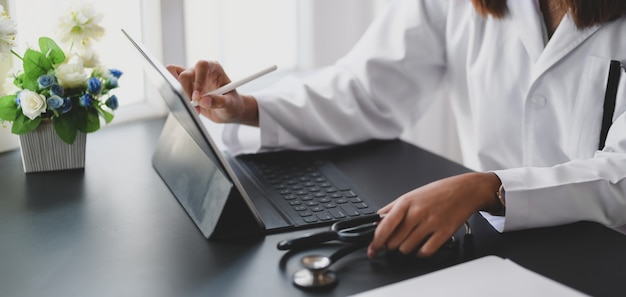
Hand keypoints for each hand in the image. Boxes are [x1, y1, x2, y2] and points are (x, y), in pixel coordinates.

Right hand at [166, 60, 258, 125]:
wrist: (228, 111)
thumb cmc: (232, 104)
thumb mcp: (230, 104)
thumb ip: (219, 101)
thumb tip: (204, 101)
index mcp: (214, 68)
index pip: (202, 66)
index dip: (198, 80)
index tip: (198, 97)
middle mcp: (201, 71)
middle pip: (185, 74)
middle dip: (187, 92)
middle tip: (195, 107)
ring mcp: (191, 78)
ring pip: (173, 75)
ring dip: (179, 93)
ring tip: (192, 106)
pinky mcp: (184, 86)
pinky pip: (172, 84)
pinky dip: (176, 96)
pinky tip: (186, 106)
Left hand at [367, 172, 501, 257]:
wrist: (464, 190)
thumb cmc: (437, 192)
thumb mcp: (411, 195)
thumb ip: (392, 209)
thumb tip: (376, 220)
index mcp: (406, 203)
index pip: (384, 226)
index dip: (375, 242)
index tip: (372, 250)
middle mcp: (417, 213)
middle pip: (394, 242)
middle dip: (392, 245)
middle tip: (397, 240)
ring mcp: (431, 223)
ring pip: (407, 249)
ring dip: (406, 249)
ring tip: (412, 240)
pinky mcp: (444, 233)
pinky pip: (425, 252)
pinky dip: (420, 253)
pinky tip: (422, 245)